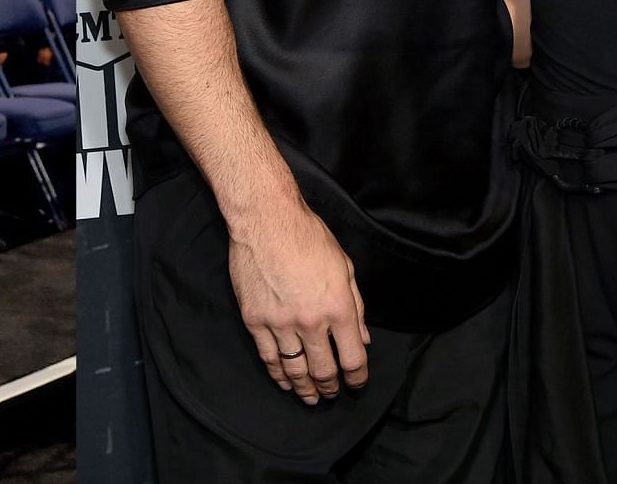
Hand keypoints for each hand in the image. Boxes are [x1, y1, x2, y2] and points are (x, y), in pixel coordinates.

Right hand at [228, 205, 369, 403]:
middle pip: (324, 370)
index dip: (357, 378)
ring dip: (305, 387)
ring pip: (294, 369)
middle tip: (332, 393)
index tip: (356, 383)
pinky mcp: (255, 319)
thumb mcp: (344, 267)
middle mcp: (311, 321)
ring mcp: (280, 323)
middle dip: (331, 386)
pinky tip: (284, 381)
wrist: (266, 220)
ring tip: (311, 396)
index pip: (353, 358)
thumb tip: (362, 339)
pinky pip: (268, 357)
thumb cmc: (308, 236)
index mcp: (338, 308)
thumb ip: (356, 306)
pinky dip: (277, 374)